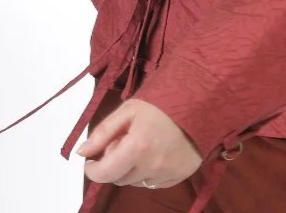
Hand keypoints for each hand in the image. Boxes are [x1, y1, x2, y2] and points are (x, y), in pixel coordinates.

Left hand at [77, 98, 202, 188]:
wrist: (202, 101)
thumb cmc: (163, 102)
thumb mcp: (129, 110)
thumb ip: (103, 132)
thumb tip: (82, 153)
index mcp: (137, 147)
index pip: (105, 173)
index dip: (93, 169)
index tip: (91, 160)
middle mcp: (152, 165)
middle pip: (119, 178)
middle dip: (115, 164)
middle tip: (123, 143)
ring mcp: (168, 173)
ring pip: (136, 182)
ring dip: (132, 169)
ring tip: (142, 147)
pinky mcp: (180, 176)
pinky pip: (154, 183)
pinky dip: (149, 173)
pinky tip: (156, 154)